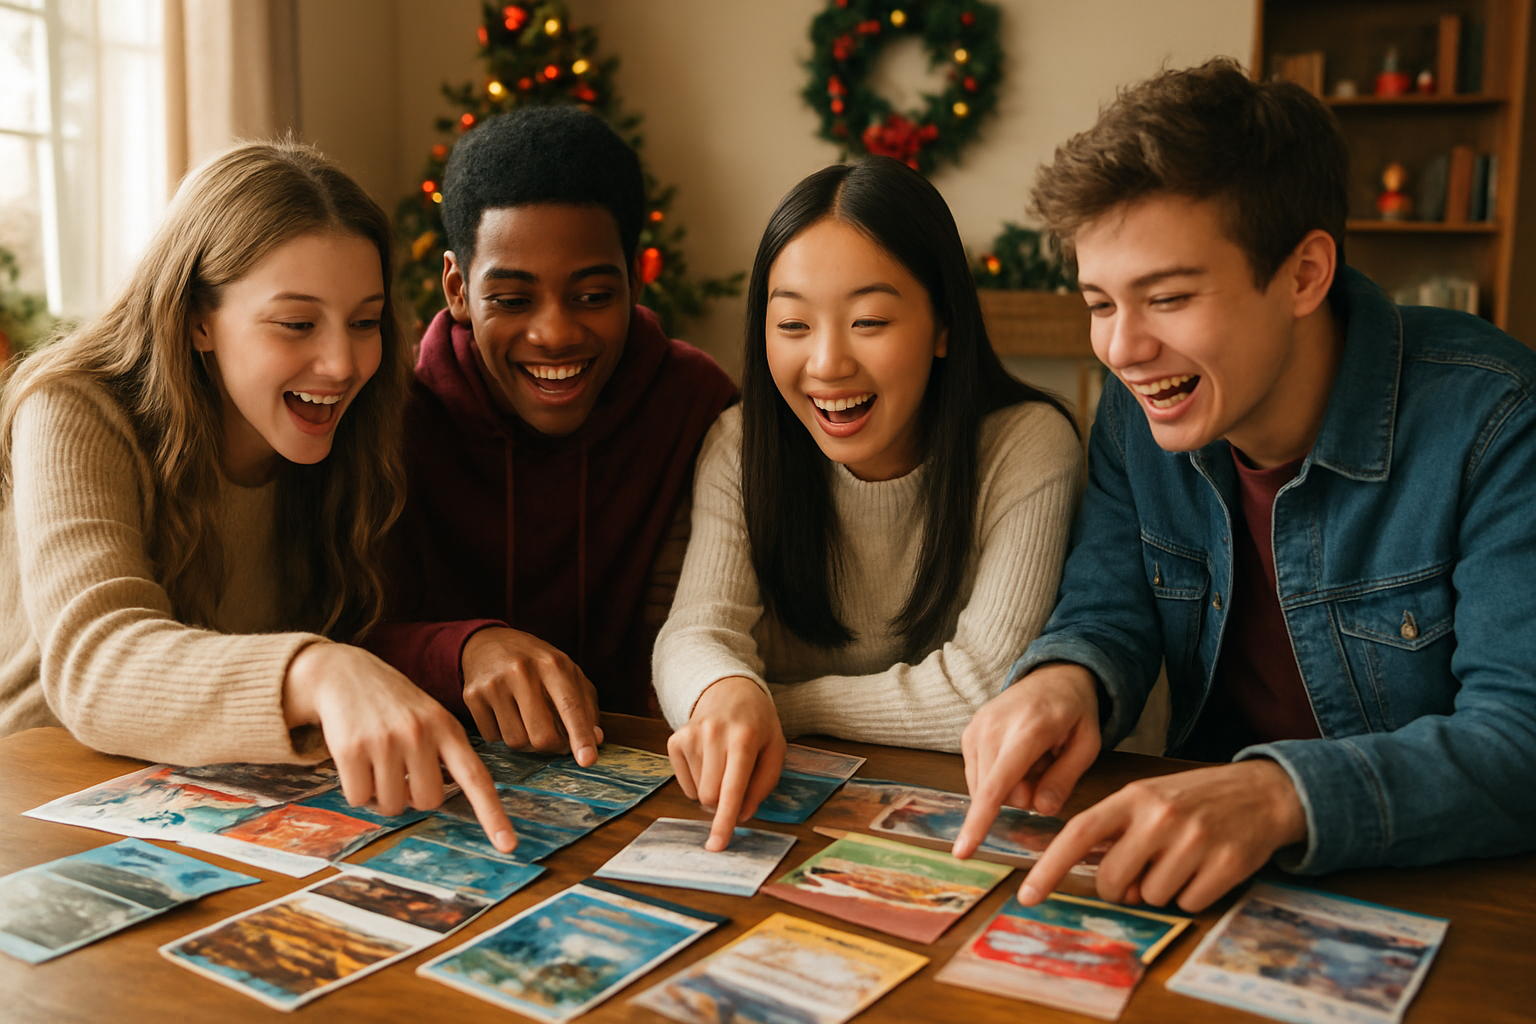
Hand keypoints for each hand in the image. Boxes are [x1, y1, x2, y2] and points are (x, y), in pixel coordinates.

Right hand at [284, 641, 515, 853]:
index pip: (477, 778)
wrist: (344, 672)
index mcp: (447, 728)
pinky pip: (359, 798)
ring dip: (381, 795)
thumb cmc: (395, 706)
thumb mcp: (430, 717)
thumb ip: (444, 754)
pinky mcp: (352, 748)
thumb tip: (439, 800)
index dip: (493, 814)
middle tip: (399, 769)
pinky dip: (356, 790)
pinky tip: (355, 762)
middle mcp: (421, 733)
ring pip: (391, 805)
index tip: (508, 846)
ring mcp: (386, 740)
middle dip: (412, 795)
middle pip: (428, 802)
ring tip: (376, 761)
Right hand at [461, 627, 603, 765]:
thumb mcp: (567, 673)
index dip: (581, 735)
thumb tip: (595, 740)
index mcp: (553, 664)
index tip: (588, 760)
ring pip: (516, 742)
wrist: (488, 642)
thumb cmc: (536, 663)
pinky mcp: (472, 696)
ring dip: (526, 741)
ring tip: (527, 720)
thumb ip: (585, 706)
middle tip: (555, 740)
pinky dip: (502, 734)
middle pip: (541, 735)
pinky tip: (505, 714)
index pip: (570, 705)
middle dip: (552, 746)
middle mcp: (522, 671)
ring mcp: (494, 684)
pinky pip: (492, 738)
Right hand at [666, 676, 784, 851]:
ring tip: (724, 764)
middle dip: (724, 803)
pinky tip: (709, 760)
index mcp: (743, 738)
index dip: (724, 820)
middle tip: (737, 782)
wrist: (729, 690)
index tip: (716, 845)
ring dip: (712, 789)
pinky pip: (685, 785)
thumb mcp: (775, 749)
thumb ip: (763, 784)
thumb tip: (742, 815)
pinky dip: (698, 782)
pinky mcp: (674, 740)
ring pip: (697, 794)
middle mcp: (713, 735)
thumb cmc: (757, 724)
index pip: (731, 789)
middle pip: (710, 797)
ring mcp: (690, 736)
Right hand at [954, 662, 1101, 858]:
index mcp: (1027, 730)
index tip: (963, 850)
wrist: (1053, 676)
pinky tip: (1017, 757)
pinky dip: (999, 778)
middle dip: (1022, 796)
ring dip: (1010, 787)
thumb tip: (1041, 810)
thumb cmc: (1075, 713)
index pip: (998, 784)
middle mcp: (993, 727)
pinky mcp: (967, 733)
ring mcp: (975, 728)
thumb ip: (1065, 778)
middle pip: (994, 793)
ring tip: (1033, 758)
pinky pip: (978, 778)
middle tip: (1048, 767)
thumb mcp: (1087, 744)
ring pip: (983, 788)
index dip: (980, 820)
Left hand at [1019, 759, 1308, 912]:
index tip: (1027, 895)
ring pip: (1151, 896)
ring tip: (1182, 859)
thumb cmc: (1194, 801)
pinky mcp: (1225, 865)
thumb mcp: (1150, 801)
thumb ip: (1119, 833)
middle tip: (1141, 871)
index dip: (1050, 866)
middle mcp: (1160, 816)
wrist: (1263, 792)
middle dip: (1120, 887)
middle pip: (1113, 879)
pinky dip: (1192, 894)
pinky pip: (1187, 903)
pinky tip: (1205, 868)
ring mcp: (1194, 841)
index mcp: (1134, 797)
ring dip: (1161, 888)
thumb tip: (1104, 882)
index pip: (1080, 833)